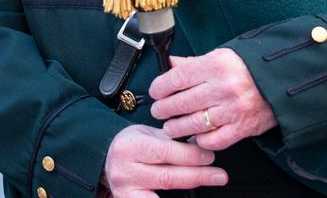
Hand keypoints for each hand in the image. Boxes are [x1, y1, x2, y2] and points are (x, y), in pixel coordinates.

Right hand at [102, 124, 226, 196]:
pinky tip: (189, 197)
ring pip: (164, 190)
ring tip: (211, 182)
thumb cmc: (133, 145)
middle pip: (167, 175)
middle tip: (219, 175)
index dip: (191, 155)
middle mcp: (125, 170)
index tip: (211, 156)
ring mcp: (125, 190)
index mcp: (130, 146)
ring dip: (192, 187)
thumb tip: (203, 145)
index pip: (165, 151)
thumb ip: (171, 140)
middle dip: (198, 175)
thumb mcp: (147, 134)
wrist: (106, 159)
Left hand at [149, 48, 276, 150]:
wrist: (282, 80)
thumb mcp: (220, 56)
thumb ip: (193, 63)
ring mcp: (232, 109)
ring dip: (177, 128)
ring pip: (193, 124)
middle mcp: (223, 87)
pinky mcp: (241, 128)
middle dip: (163, 110)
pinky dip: (200, 141)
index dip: (160, 87)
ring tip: (171, 126)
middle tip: (159, 111)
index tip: (155, 92)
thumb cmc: (249, 67)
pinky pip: (213, 140)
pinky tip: (195, 136)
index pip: (176, 78)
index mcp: (216, 65)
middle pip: (181, 103)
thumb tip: (170, 64)